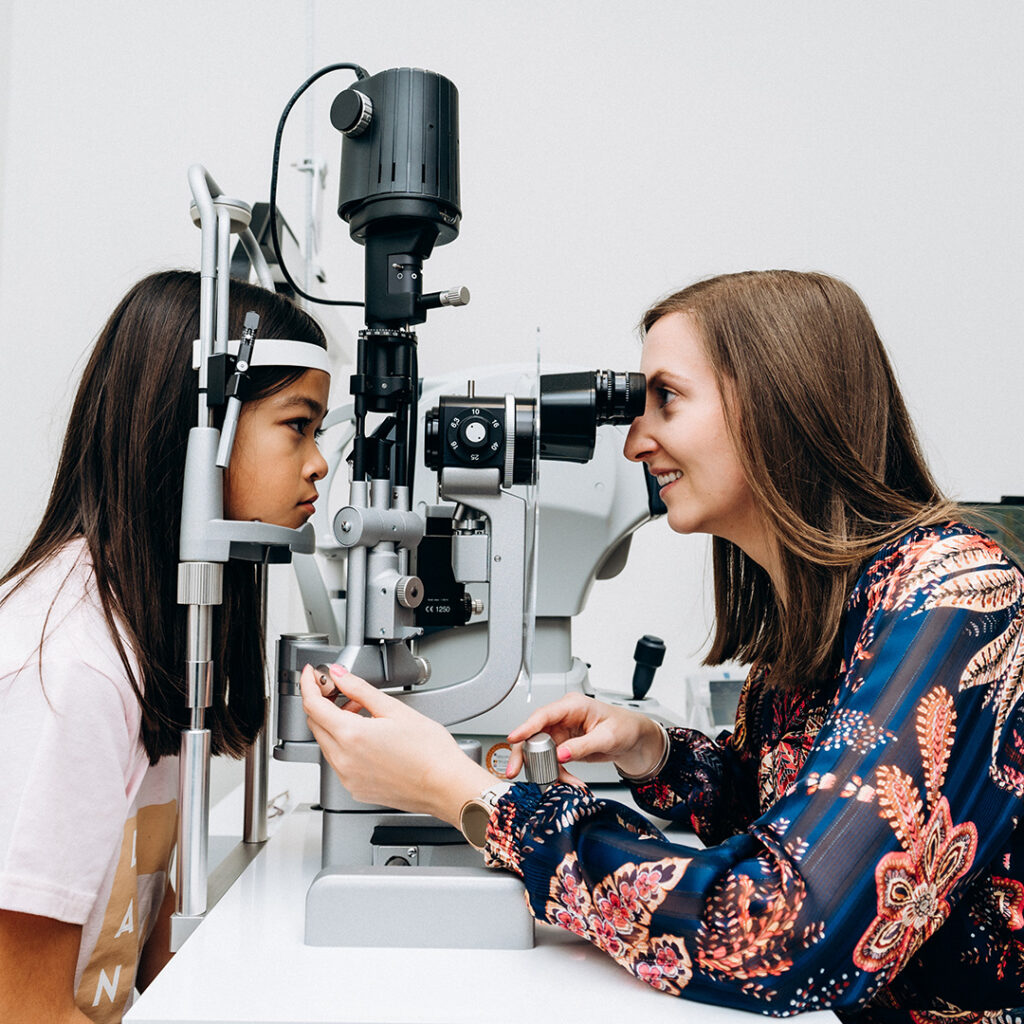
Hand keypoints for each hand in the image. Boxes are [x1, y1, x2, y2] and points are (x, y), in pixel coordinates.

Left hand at [300, 664, 493, 826]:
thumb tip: (339, 675)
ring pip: (326, 743)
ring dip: (335, 724)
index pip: (312, 705)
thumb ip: (360, 689)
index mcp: (351, 736)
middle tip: (342, 691)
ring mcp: (348, 777)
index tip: (311, 674)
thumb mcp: (394, 709)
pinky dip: (344, 745)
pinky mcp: (356, 788)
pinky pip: (339, 762)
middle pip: (315, 724)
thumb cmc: (430, 752)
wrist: (446, 785)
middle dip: (323, 704)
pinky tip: (367, 737)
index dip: (308, 684)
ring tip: (362, 713)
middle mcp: (343, 760)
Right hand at [506, 693, 664, 782]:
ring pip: (540, 750)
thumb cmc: (625, 728)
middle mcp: (563, 717)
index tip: (513, 738)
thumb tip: (561, 755)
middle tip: (514, 770)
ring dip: (546, 769)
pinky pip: (552, 761)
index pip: (544, 714)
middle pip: (535, 733)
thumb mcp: (607, 737)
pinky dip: (559, 773)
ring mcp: (562, 732)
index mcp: (573, 705)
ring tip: (558, 782)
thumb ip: (583, 746)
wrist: (634, 739)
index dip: (526, 726)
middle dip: (524, 753)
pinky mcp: (564, 745)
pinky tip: (571, 781)